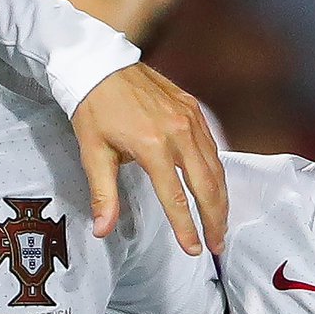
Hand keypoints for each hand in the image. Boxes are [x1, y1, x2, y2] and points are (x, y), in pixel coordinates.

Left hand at [73, 65, 226, 254]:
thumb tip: (103, 230)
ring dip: (221, 198)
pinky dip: (217, 171)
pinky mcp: (193, 109)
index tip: (194, 249)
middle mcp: (178, 132)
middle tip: (217, 244)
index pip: (176, 198)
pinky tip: (216, 187)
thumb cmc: (94, 109)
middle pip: (207, 186)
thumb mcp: (93, 154)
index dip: (187, 228)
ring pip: (215, 167)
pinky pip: (212, 147)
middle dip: (215, 219)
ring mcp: (190, 119)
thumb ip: (103, 195)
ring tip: (221, 222)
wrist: (100, 64)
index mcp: (152, 146)